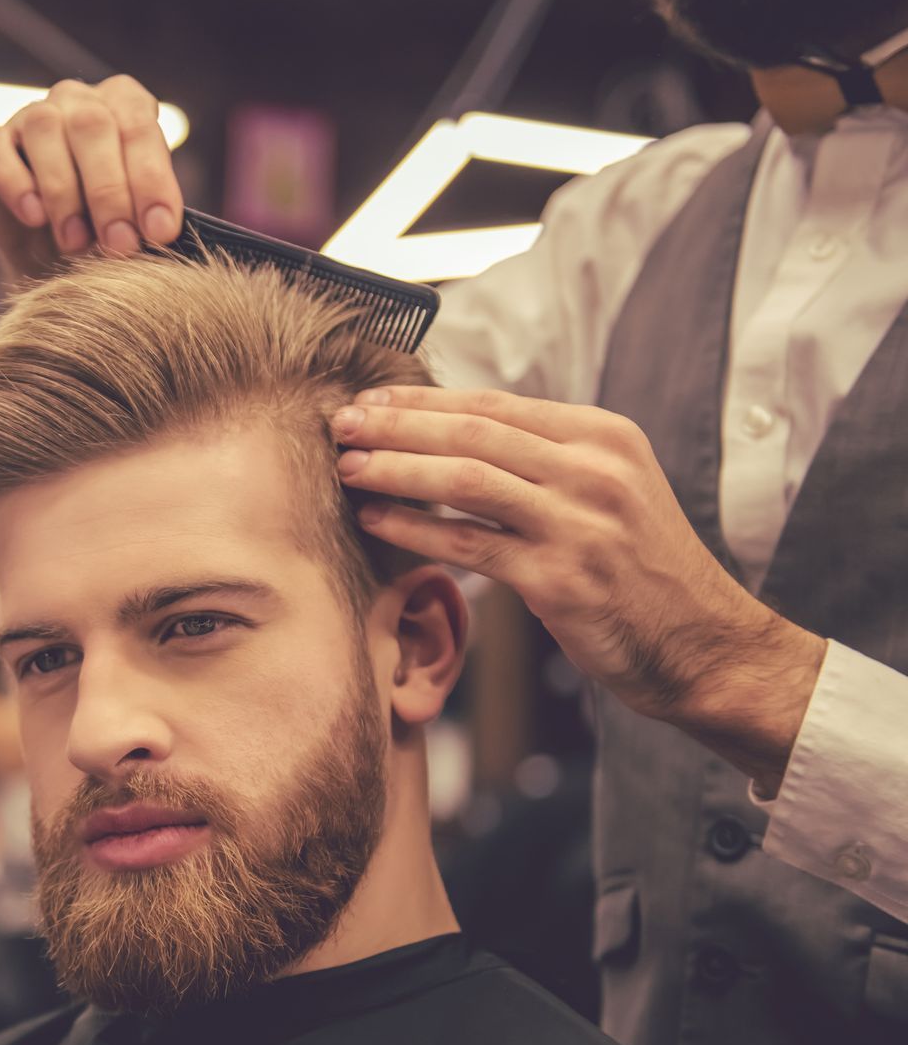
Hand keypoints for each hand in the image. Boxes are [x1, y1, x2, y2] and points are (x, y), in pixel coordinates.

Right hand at [0, 76, 183, 286]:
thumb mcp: (134, 220)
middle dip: (109, 191)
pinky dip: (16, 183)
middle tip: (120, 245)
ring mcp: (31, 114)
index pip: (140, 127)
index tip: (159, 230)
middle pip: (93, 126)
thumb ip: (147, 213)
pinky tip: (34, 216)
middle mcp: (78, 100)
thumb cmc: (102, 228)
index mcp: (124, 103)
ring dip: (63, 191)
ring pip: (44, 130)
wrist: (48, 254)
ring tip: (75, 242)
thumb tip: (162, 229)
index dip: (151, 179)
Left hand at [333, 385, 827, 792]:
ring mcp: (579, 522)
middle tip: (341, 424)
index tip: (371, 400)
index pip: (493, 406)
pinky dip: (415, 530)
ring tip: (347, 468)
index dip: (423, 401)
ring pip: (464, 480)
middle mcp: (593, 469)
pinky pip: (469, 545)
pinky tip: (375, 522)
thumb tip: (452, 436)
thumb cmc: (642, 572)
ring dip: (396, 470)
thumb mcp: (609, 492)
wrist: (704, 644)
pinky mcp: (561, 578)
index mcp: (603, 437)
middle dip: (396, 426)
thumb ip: (545, 461)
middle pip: (472, 433)